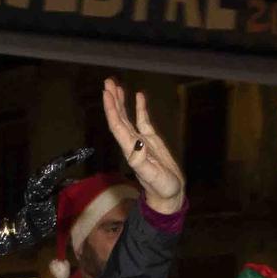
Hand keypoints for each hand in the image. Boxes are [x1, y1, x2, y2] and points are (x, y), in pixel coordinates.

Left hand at [102, 77, 183, 214]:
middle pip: (119, 118)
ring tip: (116, 86)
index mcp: (130, 149)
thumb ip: (142, 162)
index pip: (117, 125)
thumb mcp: (152, 176)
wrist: (169, 194)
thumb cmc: (161, 188)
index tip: (107, 93)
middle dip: (112, 100)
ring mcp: (141, 141)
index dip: (111, 109)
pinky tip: (138, 96)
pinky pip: (143, 121)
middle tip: (107, 82)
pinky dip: (140, 108)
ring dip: (121, 102)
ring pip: (127, 118)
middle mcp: (132, 143)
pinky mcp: (152, 140)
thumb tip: (136, 144)